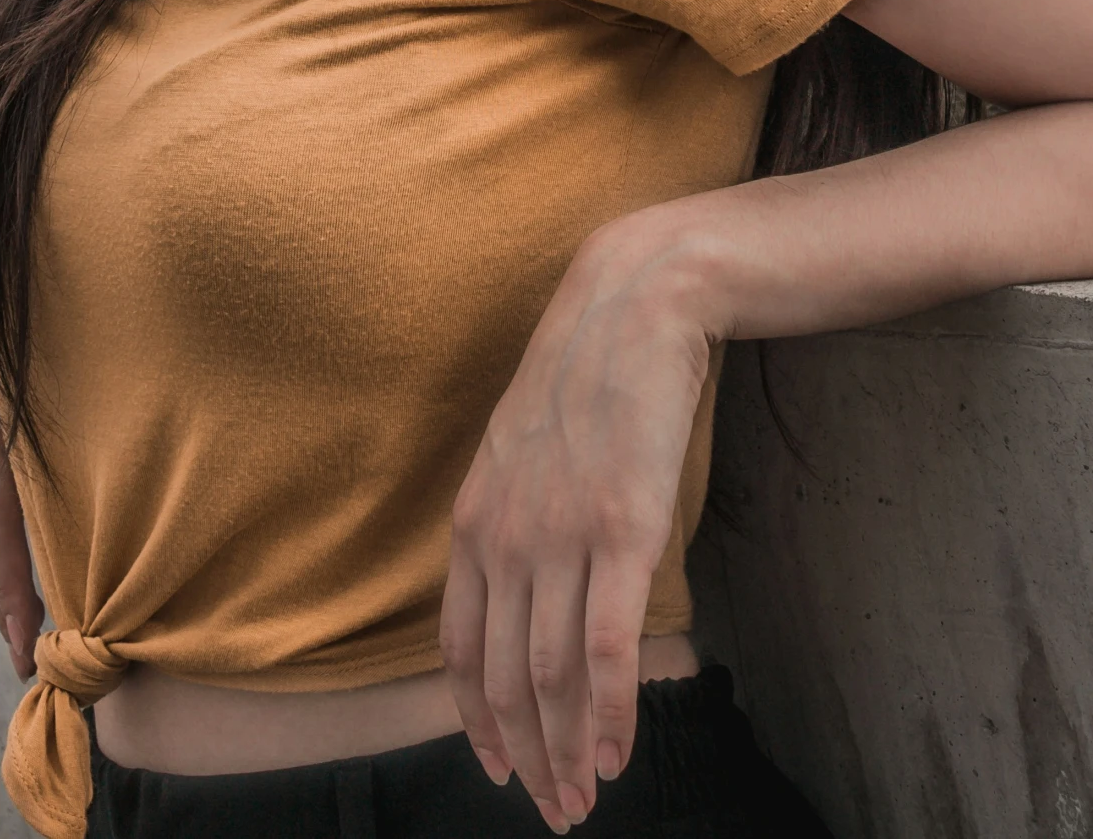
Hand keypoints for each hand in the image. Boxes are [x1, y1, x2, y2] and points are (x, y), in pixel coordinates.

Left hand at [439, 213, 711, 833]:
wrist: (632, 305)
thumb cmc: (585, 376)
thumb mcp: (521, 449)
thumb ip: (514, 519)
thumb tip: (526, 586)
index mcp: (475, 519)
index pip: (461, 647)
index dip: (478, 718)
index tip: (500, 768)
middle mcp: (506, 537)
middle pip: (505, 676)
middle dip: (528, 754)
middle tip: (554, 811)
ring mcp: (561, 536)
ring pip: (552, 674)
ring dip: (569, 748)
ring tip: (585, 798)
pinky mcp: (621, 531)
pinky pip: (606, 645)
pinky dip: (610, 710)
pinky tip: (618, 752)